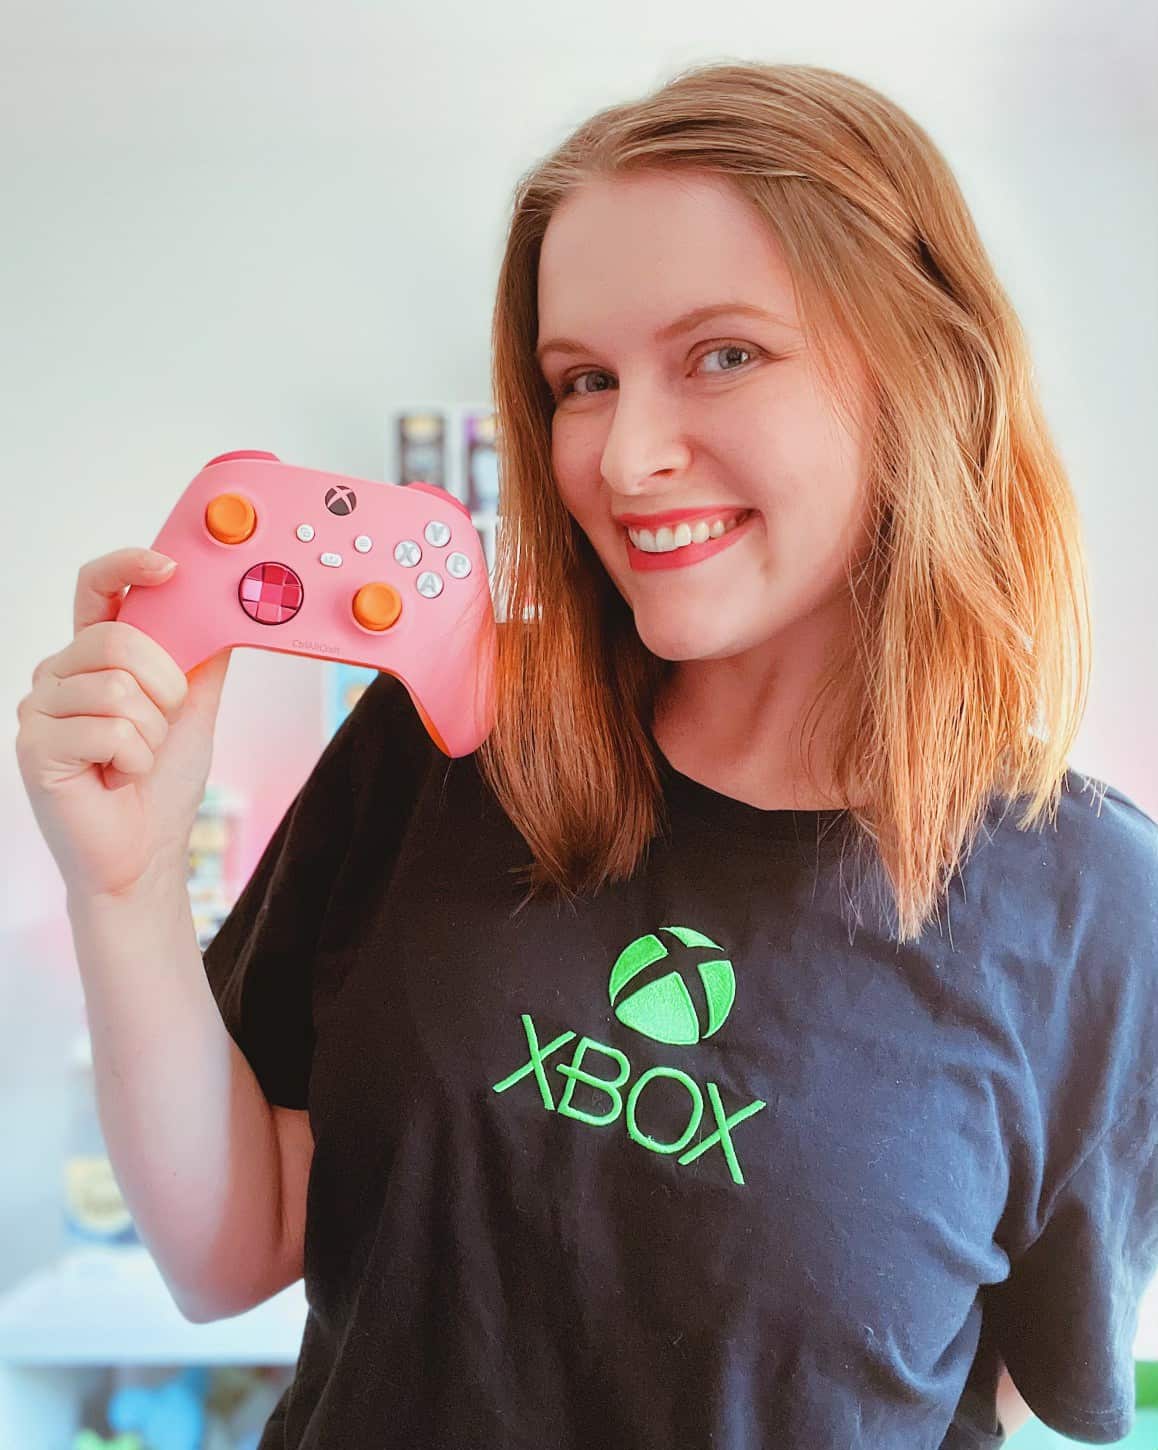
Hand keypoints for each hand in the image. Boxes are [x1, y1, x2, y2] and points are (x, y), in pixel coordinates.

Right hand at [15, 547, 231, 899]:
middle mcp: (59, 674)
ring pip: (116, 688)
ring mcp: (40, 710)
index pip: (96, 589)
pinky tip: (118, 778)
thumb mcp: (195, 707)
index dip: (128, 566)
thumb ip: (203, 656)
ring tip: (136, 760)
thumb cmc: (163, 784)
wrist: (146, 854)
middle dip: (165, 685)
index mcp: (95, 657)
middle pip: (117, 639)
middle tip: (164, 723)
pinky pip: (107, 730)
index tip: (169, 566)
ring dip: (151, 733)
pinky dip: (133, 759)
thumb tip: (226, 603)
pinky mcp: (35, 748)